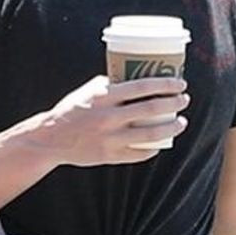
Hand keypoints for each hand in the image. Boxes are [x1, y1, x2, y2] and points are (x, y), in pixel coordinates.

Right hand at [38, 75, 188, 168]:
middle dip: (174, 104)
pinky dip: (152, 148)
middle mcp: (109, 117)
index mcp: (104, 96)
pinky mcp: (109, 156)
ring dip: (171, 127)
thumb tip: (135, 78)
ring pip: (150, 134)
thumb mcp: (88, 91)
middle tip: (184, 100)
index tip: (180, 83)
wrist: (51, 138)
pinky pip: (138, 153)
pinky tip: (160, 143)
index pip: (143, 86)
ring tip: (181, 122)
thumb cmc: (72, 110)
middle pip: (151, 109)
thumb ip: (111, 85)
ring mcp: (110, 139)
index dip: (166, 84)